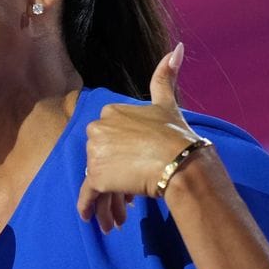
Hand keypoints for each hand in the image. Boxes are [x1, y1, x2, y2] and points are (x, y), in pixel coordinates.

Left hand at [76, 42, 203, 232]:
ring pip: (97, 182)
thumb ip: (166, 76)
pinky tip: (93, 220)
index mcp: (110, 112)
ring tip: (118, 219)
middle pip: (101, 161)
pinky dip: (89, 209)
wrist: (182, 162)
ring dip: (108, 202)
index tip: (136, 173)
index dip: (122, 158)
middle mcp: (97, 129)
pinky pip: (87, 196)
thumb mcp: (168, 103)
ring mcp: (95, 153)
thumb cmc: (177, 135)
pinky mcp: (97, 177)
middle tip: (129, 202)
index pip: (109, 141)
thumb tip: (176, 48)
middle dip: (114, 182)